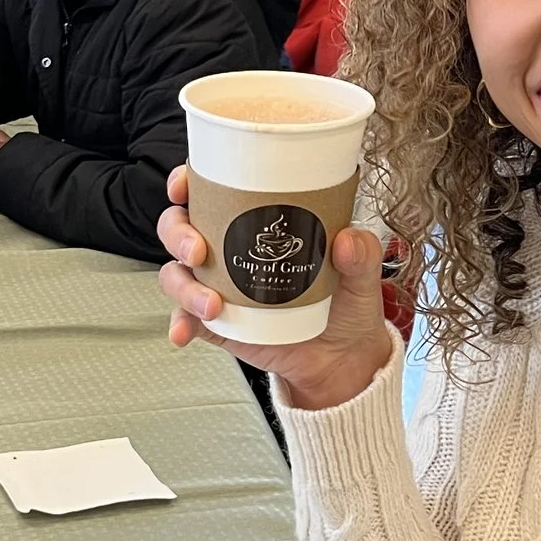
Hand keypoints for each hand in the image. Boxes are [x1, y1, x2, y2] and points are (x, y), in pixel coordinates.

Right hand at [155, 165, 393, 410]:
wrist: (343, 357)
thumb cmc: (347, 303)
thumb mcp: (362, 274)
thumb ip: (361, 254)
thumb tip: (346, 240)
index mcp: (255, 222)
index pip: (209, 191)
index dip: (185, 182)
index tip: (184, 187)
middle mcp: (228, 250)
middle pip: (179, 229)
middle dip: (178, 235)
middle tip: (198, 251)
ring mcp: (218, 287)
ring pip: (177, 274)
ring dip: (183, 286)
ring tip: (211, 305)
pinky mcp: (217, 324)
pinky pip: (186, 319)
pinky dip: (181, 324)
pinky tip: (184, 333)